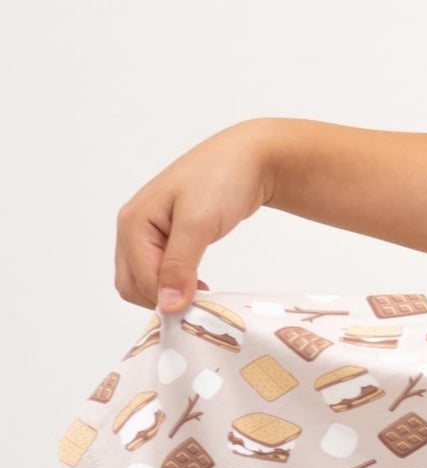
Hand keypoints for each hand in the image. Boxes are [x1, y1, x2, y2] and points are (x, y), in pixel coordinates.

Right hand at [115, 121, 277, 312]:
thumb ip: (179, 265)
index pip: (139, 280)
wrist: (253, 156)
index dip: (166, 299)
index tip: (198, 312)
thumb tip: (167, 305)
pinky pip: (161, 267)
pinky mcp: (170, 232)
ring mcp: (150, 229)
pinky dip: (176, 281)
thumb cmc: (224, 179)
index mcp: (133, 222)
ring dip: (168, 292)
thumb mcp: (198, 223)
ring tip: (202, 296)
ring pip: (145, 278)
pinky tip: (200, 286)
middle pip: (133, 283)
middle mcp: (134, 226)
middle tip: (198, 308)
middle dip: (161, 299)